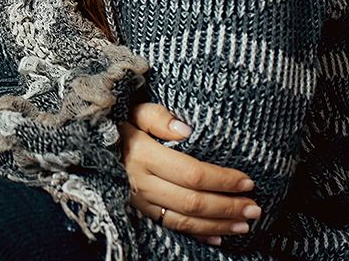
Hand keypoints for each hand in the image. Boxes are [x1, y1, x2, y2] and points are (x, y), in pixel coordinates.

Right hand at [121, 103, 260, 245]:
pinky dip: (196, 235)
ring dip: (217, 224)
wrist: (93, 146)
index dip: (222, 180)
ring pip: (183, 220)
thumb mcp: (136, 112)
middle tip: (255, 208)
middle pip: (192, 202)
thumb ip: (159, 117)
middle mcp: (141, 182)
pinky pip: (170, 227)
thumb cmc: (123, 125)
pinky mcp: (139, 211)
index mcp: (143, 155)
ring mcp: (139, 201)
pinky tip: (217, 236)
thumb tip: (185, 130)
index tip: (247, 181)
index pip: (191, 173)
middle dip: (227, 207)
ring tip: (244, 224)